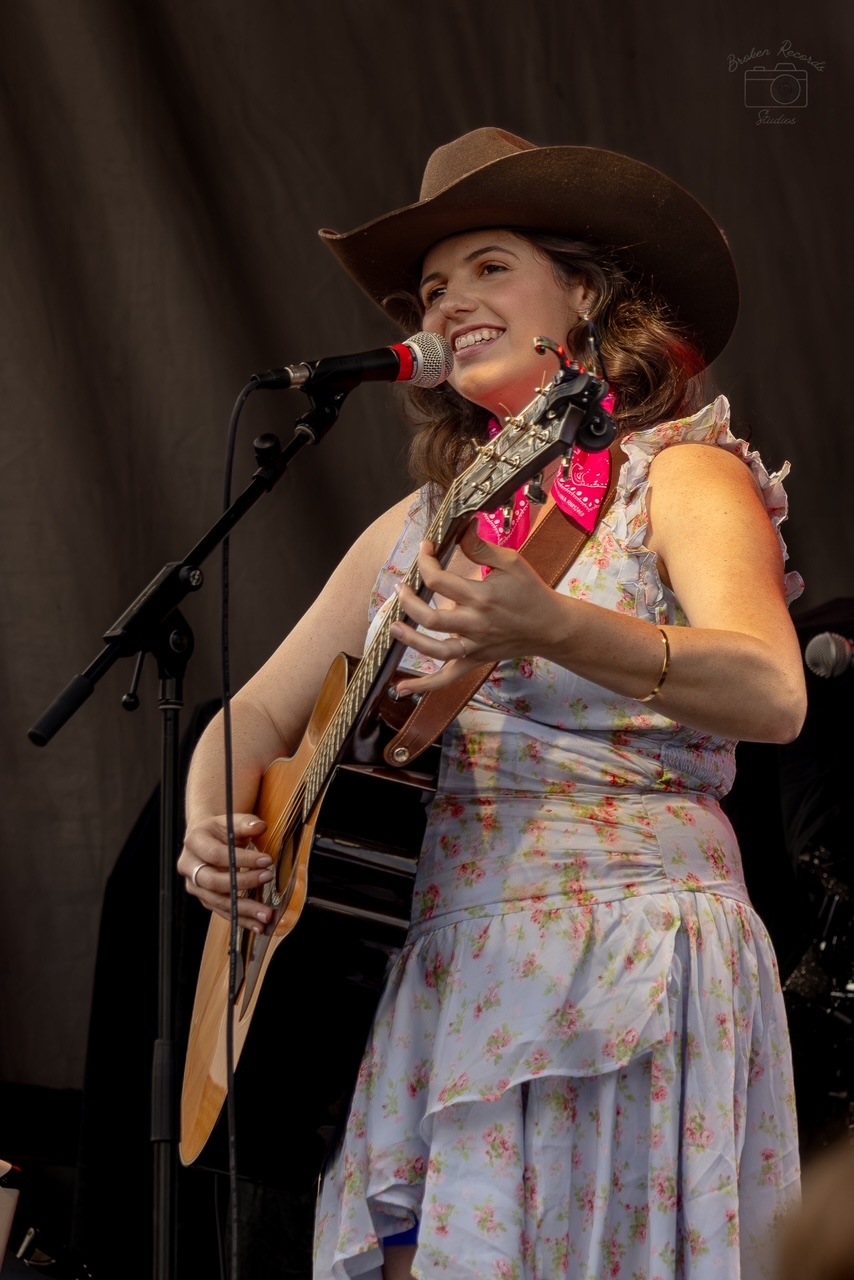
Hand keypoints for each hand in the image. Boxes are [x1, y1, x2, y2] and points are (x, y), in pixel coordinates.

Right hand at [178, 813, 272, 931]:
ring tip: (266, 916)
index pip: (217, 854)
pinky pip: (222, 911)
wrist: (206, 839)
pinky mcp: (205, 899)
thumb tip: (260, 826)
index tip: (267, 860)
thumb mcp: (231, 821)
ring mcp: (195, 886)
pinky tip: (257, 925)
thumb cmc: (220, 830)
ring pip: (218, 902)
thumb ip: (246, 823)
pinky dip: (240, 919)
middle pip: (214, 881)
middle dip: (243, 883)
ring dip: (243, 910)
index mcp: (194, 843)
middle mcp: (190, 867)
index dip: (242, 859)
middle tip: (268, 879)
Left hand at [391, 520, 567, 694]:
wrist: (551, 627)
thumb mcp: (512, 562)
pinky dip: (424, 686)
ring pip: (435, 650)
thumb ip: (482, 547)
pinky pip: (447, 678)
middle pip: (430, 618)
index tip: (425, 549)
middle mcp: (475, 624)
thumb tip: (460, 528)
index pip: (439, 581)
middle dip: (408, 601)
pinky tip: (401, 689)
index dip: (425, 562)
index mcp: (482, 597)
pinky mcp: (475, 660)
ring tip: (393, 626)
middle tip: (400, 588)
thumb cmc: (531, 592)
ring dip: (409, 639)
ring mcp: (474, 646)